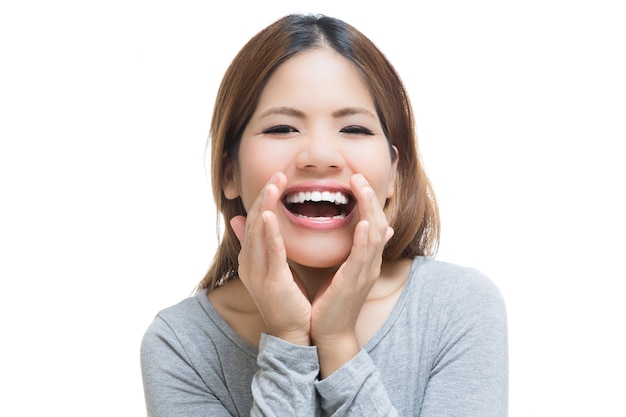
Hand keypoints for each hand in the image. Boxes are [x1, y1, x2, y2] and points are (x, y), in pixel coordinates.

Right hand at [230, 172, 311, 345]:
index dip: (263, 199)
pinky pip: (269, 253)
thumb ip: (266, 246)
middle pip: (253, 222)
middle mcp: (250, 263)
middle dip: (263, 196)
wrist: (292, 334)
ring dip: (264, 206)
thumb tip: (246, 223)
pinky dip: (268, 233)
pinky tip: (268, 215)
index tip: (276, 180)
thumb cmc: (288, 302)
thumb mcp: (274, 270)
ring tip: (273, 184)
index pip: (254, 222)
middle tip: (277, 174)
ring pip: (258, 232)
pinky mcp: (271, 282)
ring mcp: (258, 273)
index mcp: (252, 260)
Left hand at [310, 173, 393, 375]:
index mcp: (365, 259)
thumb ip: (354, 249)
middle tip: (358, 176)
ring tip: (361, 188)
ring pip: (374, 235)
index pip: (373, 222)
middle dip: (369, 198)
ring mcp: (365, 273)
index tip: (356, 179)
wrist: (329, 333)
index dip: (367, 200)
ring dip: (369, 210)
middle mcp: (369, 263)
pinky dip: (364, 240)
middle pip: (378, 223)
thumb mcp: (346, 271)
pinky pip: (363, 258)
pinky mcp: (354, 284)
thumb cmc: (333, 302)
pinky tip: (362, 224)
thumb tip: (369, 229)